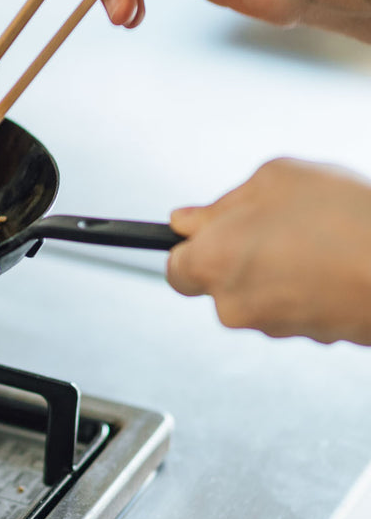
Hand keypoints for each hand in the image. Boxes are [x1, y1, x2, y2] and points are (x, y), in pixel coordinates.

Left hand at [167, 158, 370, 344]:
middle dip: (240, 256)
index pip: (176, 268)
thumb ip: (221, 204)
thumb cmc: (342, 215)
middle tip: (278, 225)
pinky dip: (309, 288)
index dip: (193, 247)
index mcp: (211, 263)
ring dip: (278, 271)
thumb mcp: (274, 180)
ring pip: (260, 295)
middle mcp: (233, 304)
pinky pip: (297, 308)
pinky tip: (336, 263)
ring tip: (317, 240)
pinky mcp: (312, 338)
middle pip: (220, 283)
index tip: (214, 231)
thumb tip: (185, 220)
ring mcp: (273, 326)